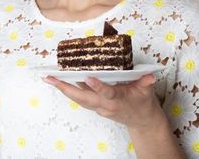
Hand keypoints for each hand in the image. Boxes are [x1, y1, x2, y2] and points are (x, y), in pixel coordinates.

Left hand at [44, 74, 164, 129]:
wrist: (143, 121)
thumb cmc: (144, 104)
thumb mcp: (147, 92)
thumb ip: (146, 83)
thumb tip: (149, 75)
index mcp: (118, 100)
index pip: (107, 93)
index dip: (97, 86)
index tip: (88, 77)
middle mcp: (105, 105)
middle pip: (83, 98)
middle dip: (66, 88)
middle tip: (51, 78)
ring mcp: (99, 108)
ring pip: (78, 99)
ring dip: (63, 89)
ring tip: (49, 78)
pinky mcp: (96, 107)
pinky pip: (80, 98)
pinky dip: (69, 90)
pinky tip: (60, 82)